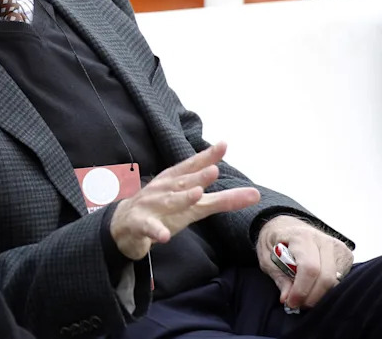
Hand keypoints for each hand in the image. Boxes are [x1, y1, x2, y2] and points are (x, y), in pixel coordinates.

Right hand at [110, 141, 260, 259]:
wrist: (125, 224)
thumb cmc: (164, 209)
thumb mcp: (195, 205)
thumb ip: (223, 200)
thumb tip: (256, 194)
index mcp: (175, 181)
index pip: (192, 166)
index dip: (207, 157)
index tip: (224, 145)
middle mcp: (163, 189)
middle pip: (182, 182)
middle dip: (197, 177)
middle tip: (214, 170)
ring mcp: (150, 205)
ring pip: (166, 202)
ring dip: (180, 198)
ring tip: (196, 194)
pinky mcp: (140, 224)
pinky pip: (148, 227)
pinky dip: (155, 230)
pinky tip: (164, 235)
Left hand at [257, 215, 352, 308]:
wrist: (286, 225)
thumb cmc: (275, 240)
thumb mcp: (266, 256)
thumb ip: (278, 276)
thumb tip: (287, 298)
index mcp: (301, 236)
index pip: (309, 268)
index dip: (301, 290)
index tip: (291, 302)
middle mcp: (322, 239)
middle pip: (326, 277)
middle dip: (311, 297)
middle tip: (297, 304)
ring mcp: (336, 246)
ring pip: (335, 280)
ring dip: (320, 295)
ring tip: (303, 296)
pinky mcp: (345, 254)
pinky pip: (341, 279)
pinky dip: (327, 288)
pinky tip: (313, 286)